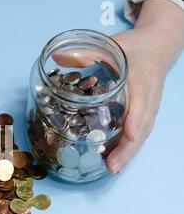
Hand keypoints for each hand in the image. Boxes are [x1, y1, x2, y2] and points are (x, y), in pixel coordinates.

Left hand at [52, 28, 168, 173]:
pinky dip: (130, 147)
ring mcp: (149, 107)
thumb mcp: (111, 46)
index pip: (141, 101)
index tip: (129, 134)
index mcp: (141, 79)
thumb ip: (85, 52)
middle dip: (129, 147)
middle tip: (113, 166)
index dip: (135, 118)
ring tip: (113, 168)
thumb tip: (56, 56)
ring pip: (143, 133)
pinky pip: (141, 132)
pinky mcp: (146, 114)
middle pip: (143, 125)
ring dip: (129, 152)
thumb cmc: (133, 48)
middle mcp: (148, 97)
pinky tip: (116, 160)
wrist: (157, 47)